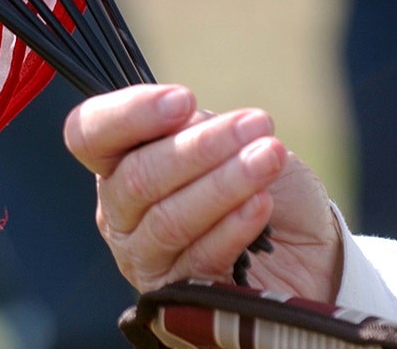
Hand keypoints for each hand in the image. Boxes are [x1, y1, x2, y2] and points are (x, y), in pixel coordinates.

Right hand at [63, 84, 342, 300]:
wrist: (305, 240)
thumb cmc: (261, 180)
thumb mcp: (232, 138)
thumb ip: (198, 126)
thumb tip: (184, 115)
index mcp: (121, 162)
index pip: (90, 135)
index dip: (130, 114)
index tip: (184, 100)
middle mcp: (122, 213)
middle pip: (137, 179)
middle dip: (200, 147)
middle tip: (256, 126)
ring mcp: (146, 259)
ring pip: (169, 220)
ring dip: (224, 183)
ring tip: (270, 157)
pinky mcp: (180, 296)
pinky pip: (199, 259)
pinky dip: (233, 227)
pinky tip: (261, 204)